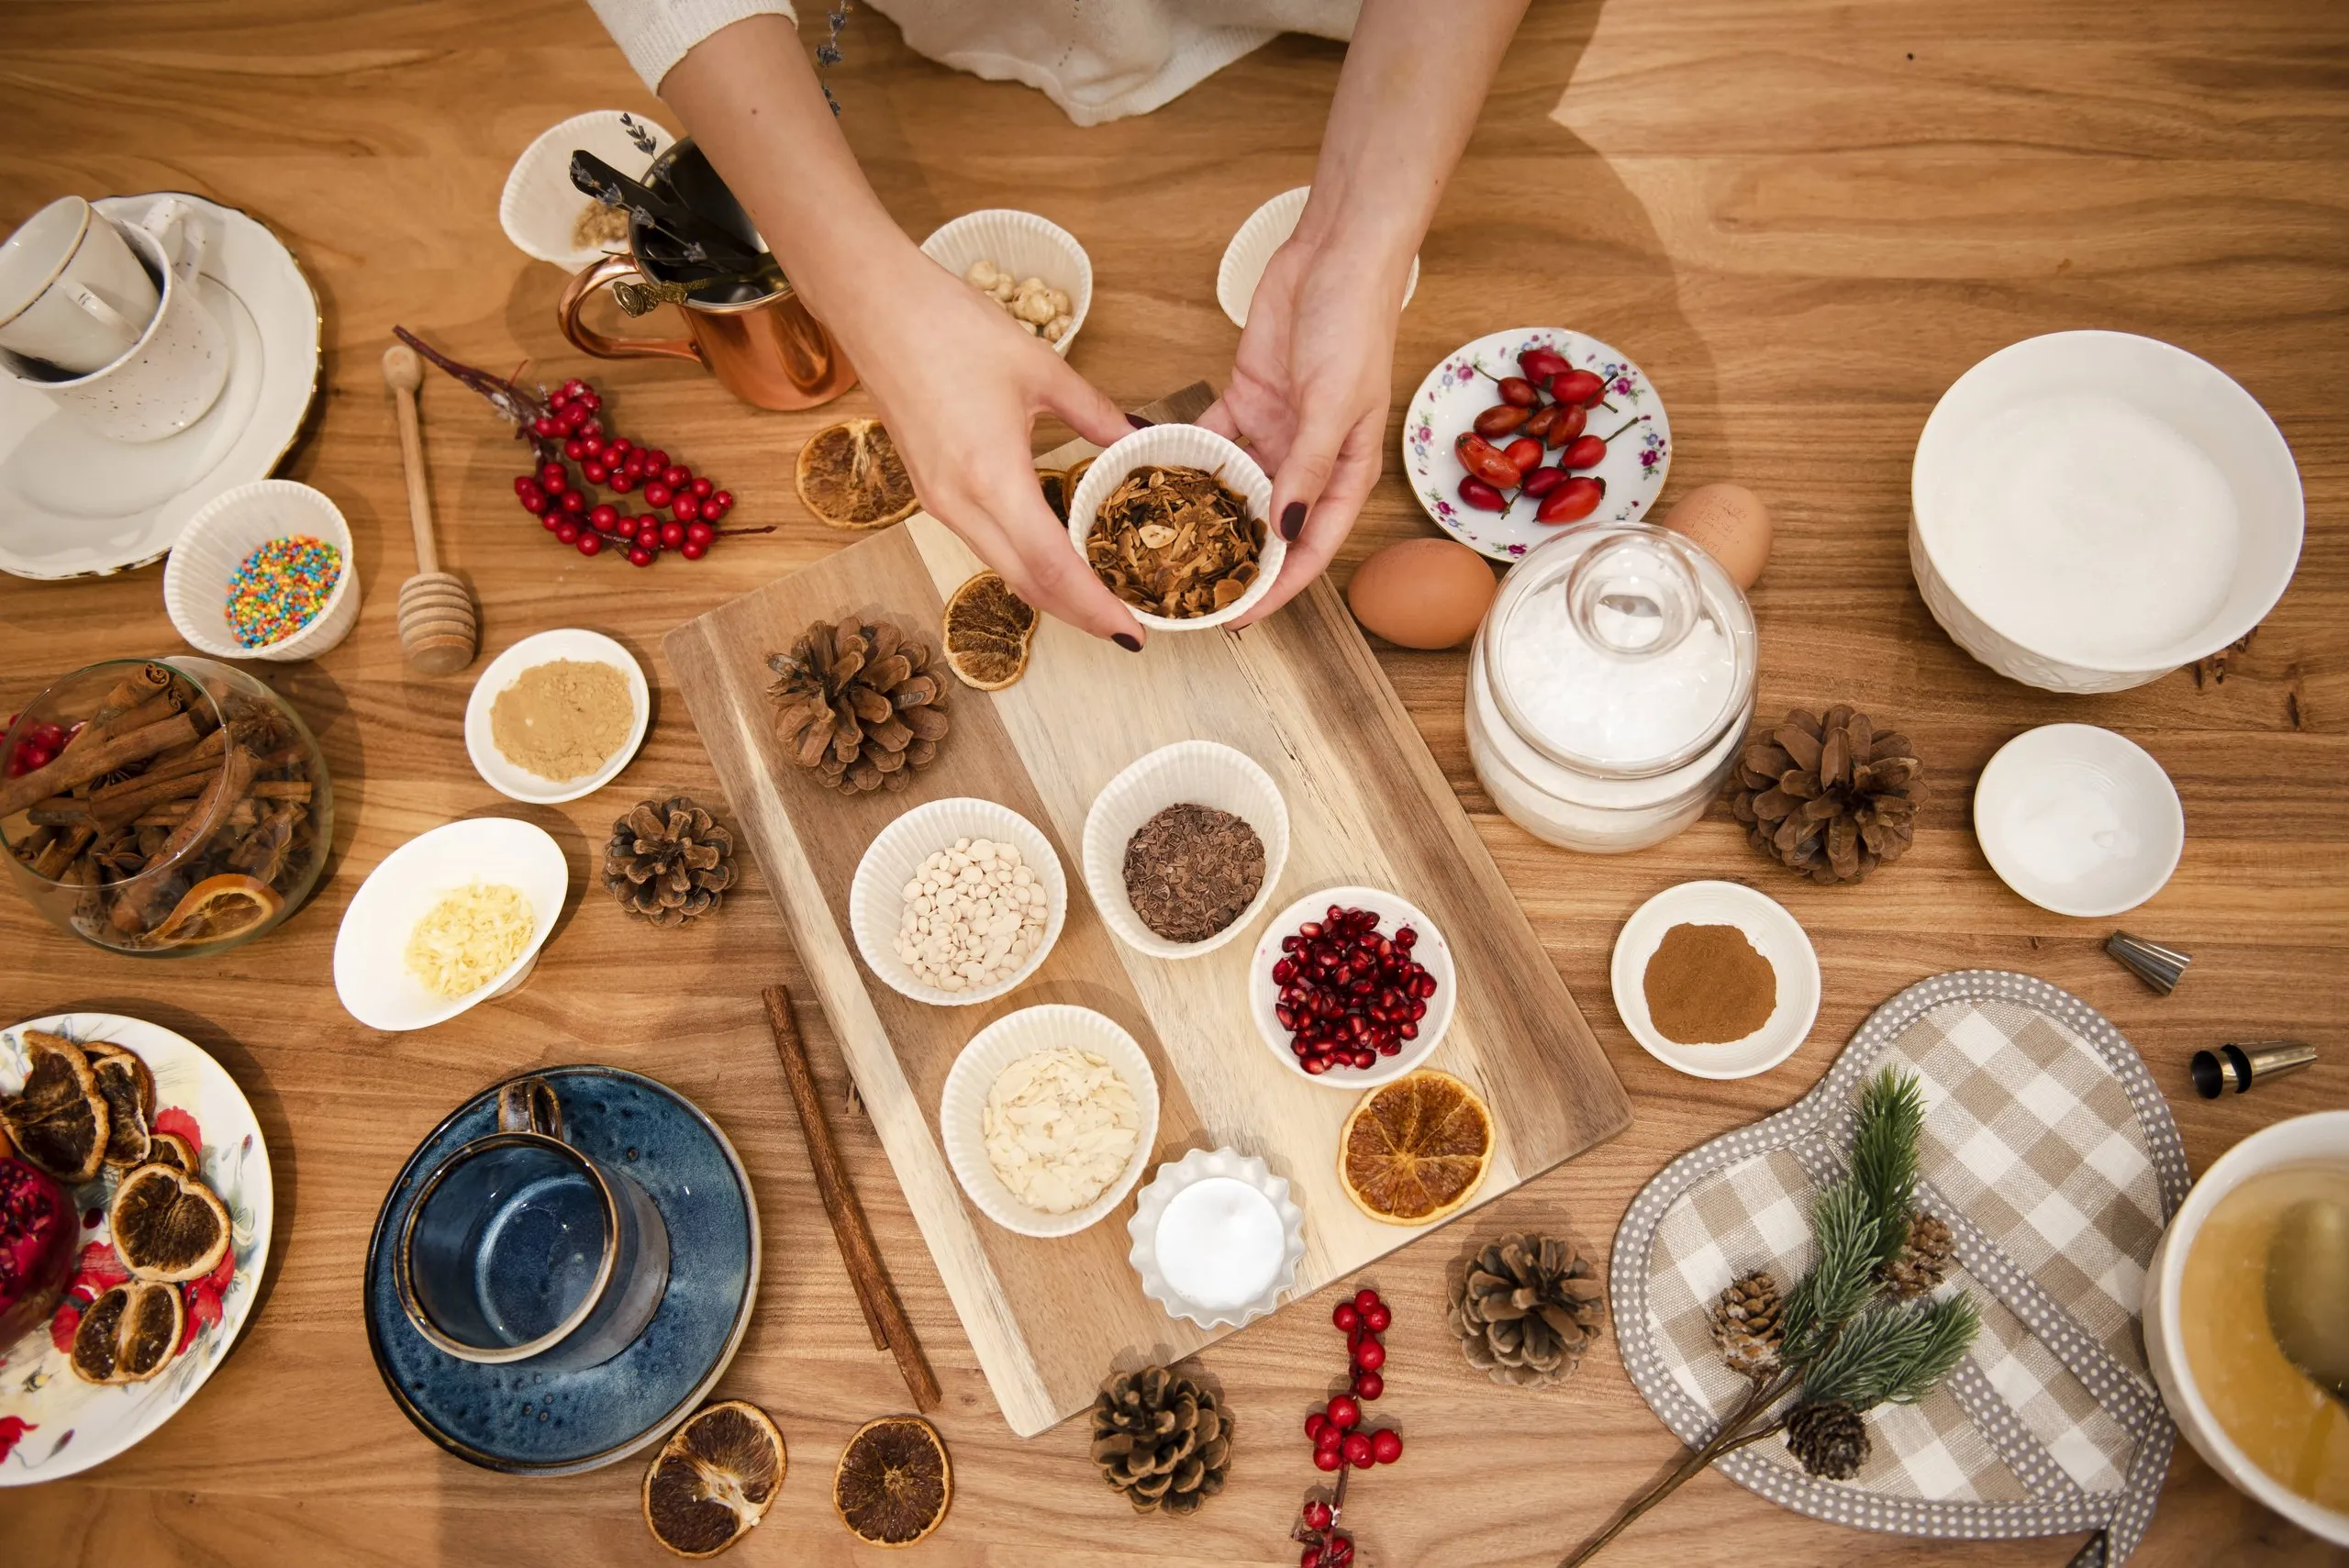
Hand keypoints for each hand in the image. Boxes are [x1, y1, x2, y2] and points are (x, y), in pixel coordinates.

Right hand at [825, 243, 1143, 645]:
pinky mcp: (929, 491)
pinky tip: (1053, 553)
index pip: (1053, 566)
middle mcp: (960, 504)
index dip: (1095, 607)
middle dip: (1079, 613)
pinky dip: (1024, 562)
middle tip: (1126, 626)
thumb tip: (1138, 439)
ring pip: (1003, 569)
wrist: (874, 306)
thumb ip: (1095, 414)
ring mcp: (938, 502)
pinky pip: (984, 544)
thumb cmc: (950, 327)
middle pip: (1027, 585)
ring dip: (1052, 591)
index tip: (1132, 632)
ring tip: (1099, 596)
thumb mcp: (1041, 368)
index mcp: (991, 477)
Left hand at [1200, 232, 1405, 626]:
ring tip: (1162, 545)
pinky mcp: (1245, 400)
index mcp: (1343, 472)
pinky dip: (1187, 458)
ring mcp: (1275, 431)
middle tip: (1189, 592)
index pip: (1309, 548)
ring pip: (1235, 487)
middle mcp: (1308, 460)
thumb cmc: (1354, 324)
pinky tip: (1153, 478)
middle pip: (1269, 527)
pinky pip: (1211, 441)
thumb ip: (1304, 468)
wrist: (1336, 252)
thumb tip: (1285, 533)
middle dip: (1234, 562)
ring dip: (1205, 514)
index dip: (1276, 588)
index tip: (1237, 617)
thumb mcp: (1332, 403)